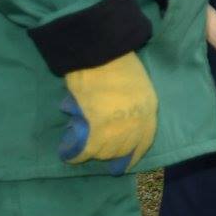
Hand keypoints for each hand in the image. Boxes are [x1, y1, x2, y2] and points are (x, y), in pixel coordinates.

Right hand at [57, 52, 159, 172]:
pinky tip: (67, 153)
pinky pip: (83, 149)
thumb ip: (132, 105)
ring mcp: (117, 128)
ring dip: (90, 152)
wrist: (101, 52)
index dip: (132, 154)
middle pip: (121, 149)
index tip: (123, 164)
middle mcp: (136, 124)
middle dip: (108, 153)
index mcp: (148, 110)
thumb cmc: (117, 61)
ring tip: (80, 148)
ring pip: (102, 151)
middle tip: (95, 150)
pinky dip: (73, 153)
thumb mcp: (137, 85)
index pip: (143, 142)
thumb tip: (116, 118)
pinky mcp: (95, 128)